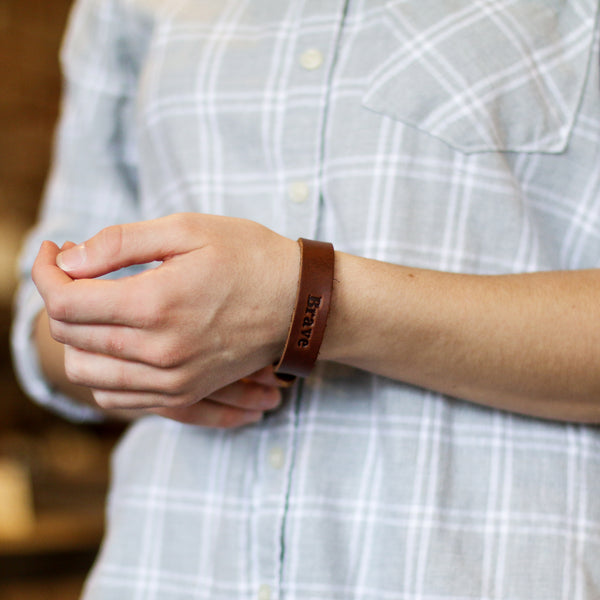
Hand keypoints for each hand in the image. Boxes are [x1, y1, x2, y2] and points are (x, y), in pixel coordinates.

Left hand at [32, 214, 298, 426]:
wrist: (301, 303)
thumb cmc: (249, 257)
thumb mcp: (188, 230)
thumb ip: (120, 243)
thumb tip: (68, 259)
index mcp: (156, 304)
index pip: (65, 301)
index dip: (45, 271)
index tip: (55, 248)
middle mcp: (160, 351)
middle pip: (71, 336)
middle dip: (59, 297)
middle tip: (77, 268)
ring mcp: (173, 379)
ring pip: (88, 374)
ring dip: (76, 338)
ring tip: (94, 306)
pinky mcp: (185, 392)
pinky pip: (119, 399)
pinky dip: (102, 372)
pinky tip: (114, 344)